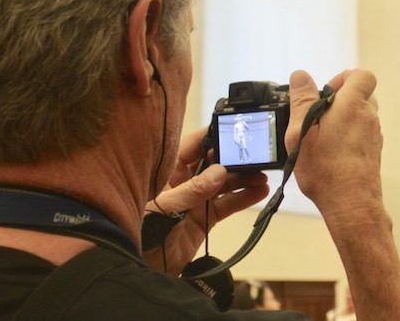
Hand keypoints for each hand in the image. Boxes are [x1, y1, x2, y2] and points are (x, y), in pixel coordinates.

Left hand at [142, 129, 269, 273]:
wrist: (137, 269)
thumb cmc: (139, 232)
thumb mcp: (163, 208)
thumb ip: (192, 190)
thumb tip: (220, 171)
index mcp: (166, 171)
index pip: (192, 146)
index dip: (213, 136)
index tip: (235, 130)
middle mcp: (182, 182)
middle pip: (213, 164)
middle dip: (235, 159)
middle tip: (256, 157)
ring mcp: (194, 201)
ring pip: (224, 184)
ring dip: (244, 179)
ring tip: (263, 176)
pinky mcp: (204, 219)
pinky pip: (226, 205)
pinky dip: (243, 198)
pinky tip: (260, 192)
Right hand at [286, 69, 382, 216]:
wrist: (351, 204)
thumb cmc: (325, 169)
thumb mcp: (301, 131)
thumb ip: (302, 100)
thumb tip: (301, 76)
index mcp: (353, 105)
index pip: (362, 75)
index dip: (343, 78)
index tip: (324, 93)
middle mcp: (369, 117)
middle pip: (360, 95)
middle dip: (339, 101)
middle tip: (317, 117)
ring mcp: (374, 135)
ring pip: (360, 116)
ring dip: (342, 120)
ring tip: (320, 139)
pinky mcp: (373, 151)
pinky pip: (360, 134)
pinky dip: (347, 137)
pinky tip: (330, 154)